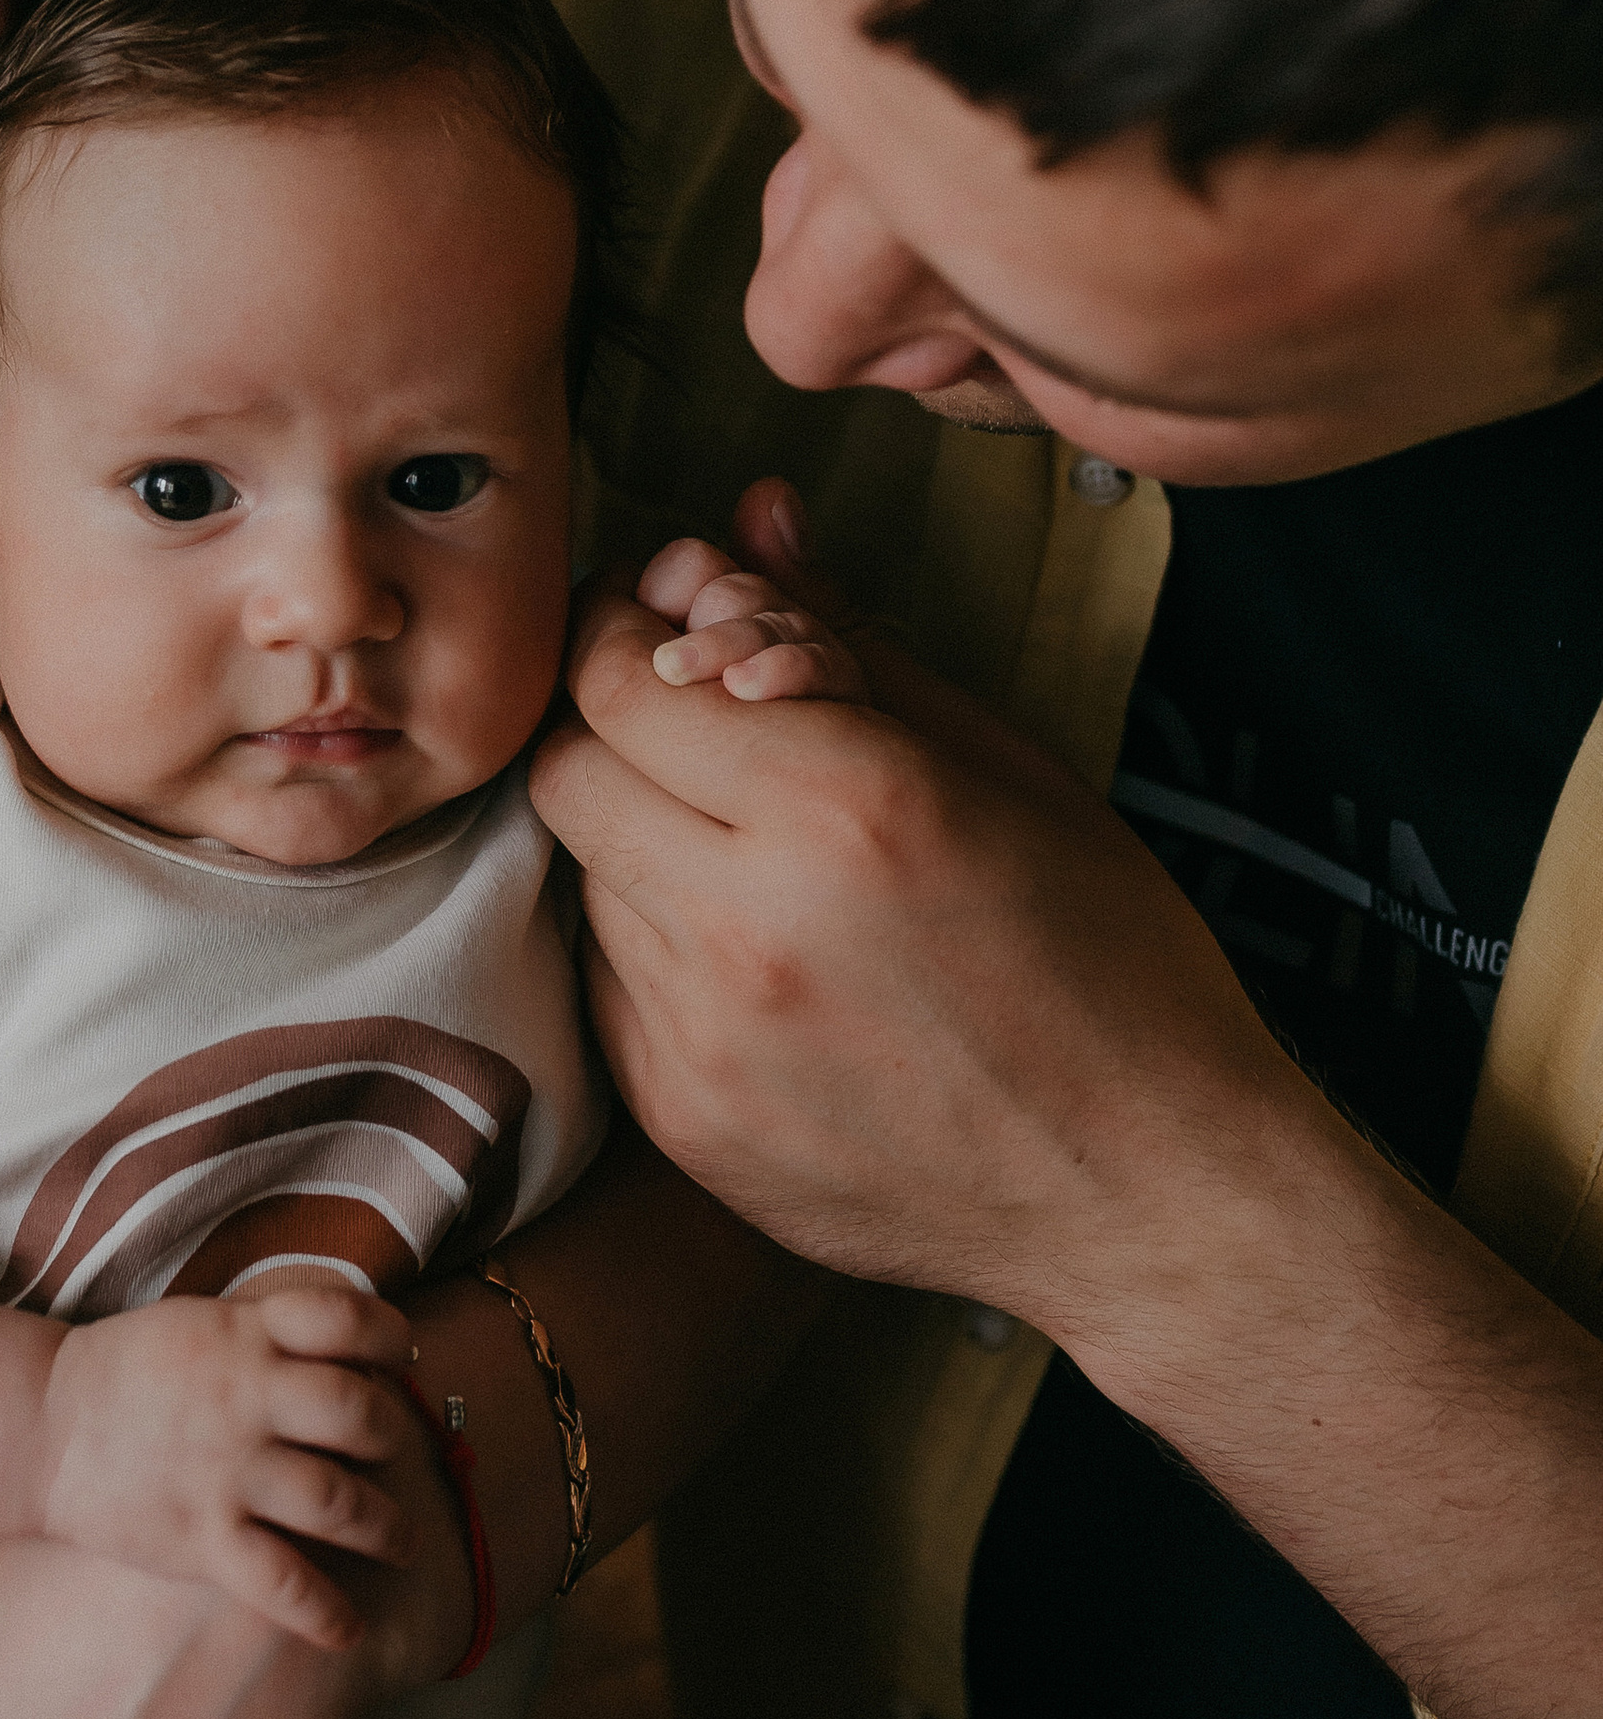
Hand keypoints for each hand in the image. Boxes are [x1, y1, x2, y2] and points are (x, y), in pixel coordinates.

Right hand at [34, 1287, 417, 1649]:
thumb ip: (270, 1333)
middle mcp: (246, 1397)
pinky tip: (348, 1629)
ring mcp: (227, 1470)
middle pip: (360, 1414)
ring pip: (338, 1502)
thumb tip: (354, 1355)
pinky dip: (325, 1611)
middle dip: (397, 1440)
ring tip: (403, 1544)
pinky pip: (283, 1582)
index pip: (347, 1319)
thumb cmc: (129, 1373)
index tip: (404, 1358)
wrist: (41, 1426)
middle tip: (406, 1460)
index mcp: (246, 1335)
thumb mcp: (202, 1323)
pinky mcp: (201, 1537)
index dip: (390, 1337)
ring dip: (386, 1529)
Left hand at [533, 479, 1308, 1342]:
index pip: (621, 675)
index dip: (626, 630)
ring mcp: (703, 1039)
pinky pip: (611, 986)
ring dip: (638, 834)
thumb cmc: (1112, 962)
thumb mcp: (1004, 768)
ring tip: (751, 847)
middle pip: (566, 766)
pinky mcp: (684, 1125)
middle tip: (680, 717)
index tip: (663, 624)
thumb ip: (846, 639)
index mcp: (848, 806)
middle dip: (611, 722)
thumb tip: (750, 519)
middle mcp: (751, 923)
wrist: (1151, 1198)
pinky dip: (659, 944)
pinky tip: (757, 951)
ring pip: (583, 875)